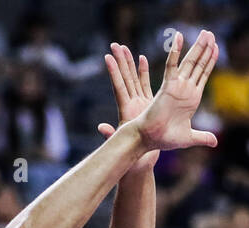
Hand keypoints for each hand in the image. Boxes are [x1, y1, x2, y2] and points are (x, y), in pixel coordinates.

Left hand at [97, 43, 158, 169]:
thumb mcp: (123, 144)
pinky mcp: (148, 105)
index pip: (118, 87)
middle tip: (115, 45)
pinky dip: (143, 72)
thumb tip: (101, 128)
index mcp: (125, 110)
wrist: (142, 161)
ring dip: (129, 63)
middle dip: (120, 62)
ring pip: (133, 79)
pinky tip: (142, 59)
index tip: (107, 57)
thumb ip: (111, 135)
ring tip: (124, 47)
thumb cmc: (133, 155)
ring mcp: (139, 103)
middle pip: (124, 78)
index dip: (114, 72)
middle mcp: (130, 104)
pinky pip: (145, 84)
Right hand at [130, 30, 218, 153]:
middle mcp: (185, 89)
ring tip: (205, 33)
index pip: (203, 74)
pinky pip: (171, 66)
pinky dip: (174, 52)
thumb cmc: (165, 139)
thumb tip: (215, 142)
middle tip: (210, 33)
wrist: (150, 140)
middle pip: (197, 64)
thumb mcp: (189, 137)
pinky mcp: (167, 87)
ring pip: (189, 62)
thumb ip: (202, 137)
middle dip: (205, 49)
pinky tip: (178, 38)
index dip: (210, 61)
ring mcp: (177, 86)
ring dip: (198, 47)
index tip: (216, 47)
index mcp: (192, 98)